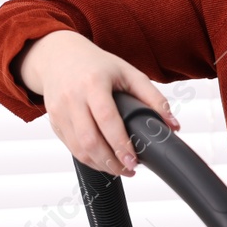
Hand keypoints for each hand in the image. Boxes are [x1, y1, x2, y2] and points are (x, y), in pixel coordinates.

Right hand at [15, 30, 179, 177]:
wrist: (59, 56)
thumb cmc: (97, 65)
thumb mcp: (129, 73)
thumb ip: (153, 98)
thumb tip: (173, 126)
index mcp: (93, 83)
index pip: (107, 119)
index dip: (120, 144)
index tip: (134, 160)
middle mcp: (72, 97)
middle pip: (89, 139)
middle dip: (111, 161)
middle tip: (130, 169)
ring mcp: (59, 110)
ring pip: (78, 148)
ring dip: (100, 165)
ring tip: (120, 169)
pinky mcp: (54, 121)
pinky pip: (71, 147)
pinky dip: (88, 159)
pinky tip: (104, 161)